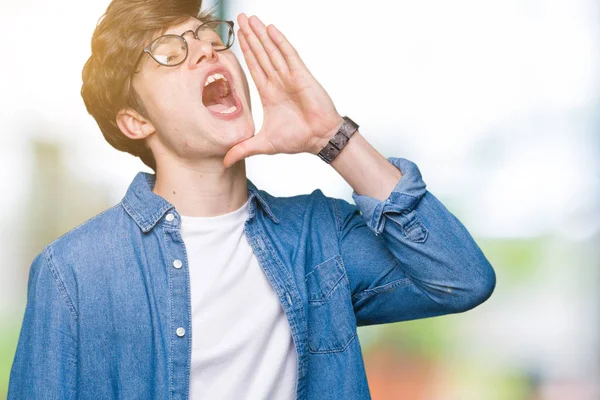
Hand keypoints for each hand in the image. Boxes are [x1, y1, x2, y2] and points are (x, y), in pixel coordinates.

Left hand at [223, 13, 342, 167]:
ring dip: (261, 35)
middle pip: (260, 54)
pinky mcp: (301, 76)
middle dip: (250, 36)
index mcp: (269, 93)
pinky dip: (279, 41)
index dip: (245, 51)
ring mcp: (290, 76)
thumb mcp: (263, 144)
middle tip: (239, 17)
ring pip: (272, 51)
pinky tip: (270, 29)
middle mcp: (278, 81)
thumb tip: (225, 162)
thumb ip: (243, 148)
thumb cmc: (297, 139)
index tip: (236, 36)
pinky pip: (288, 54)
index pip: (254, 67)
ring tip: (251, 18)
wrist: (319, 139)